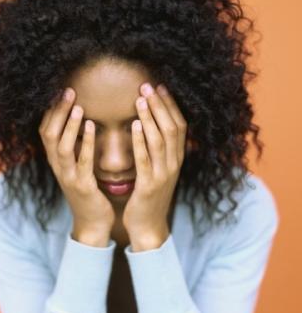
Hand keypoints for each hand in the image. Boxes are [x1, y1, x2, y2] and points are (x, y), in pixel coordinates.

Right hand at [38, 88, 114, 240]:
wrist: (93, 222)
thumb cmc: (88, 191)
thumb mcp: (77, 168)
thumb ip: (75, 149)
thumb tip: (80, 123)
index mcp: (57, 161)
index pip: (46, 131)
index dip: (51, 111)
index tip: (60, 91)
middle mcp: (58, 167)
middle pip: (49, 134)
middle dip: (58, 112)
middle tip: (68, 91)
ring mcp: (68, 177)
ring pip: (61, 147)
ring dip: (69, 125)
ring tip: (78, 106)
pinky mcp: (83, 185)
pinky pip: (82, 161)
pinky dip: (85, 142)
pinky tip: (92, 127)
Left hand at [122, 83, 186, 249]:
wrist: (148, 225)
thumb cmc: (150, 195)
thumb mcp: (160, 170)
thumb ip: (161, 151)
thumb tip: (155, 126)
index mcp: (176, 159)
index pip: (179, 126)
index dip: (170, 106)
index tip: (159, 87)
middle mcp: (174, 164)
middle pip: (171, 128)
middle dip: (160, 105)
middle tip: (147, 86)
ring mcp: (163, 175)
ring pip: (160, 140)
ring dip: (151, 118)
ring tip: (141, 99)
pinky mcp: (149, 185)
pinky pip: (145, 159)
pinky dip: (140, 141)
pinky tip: (133, 125)